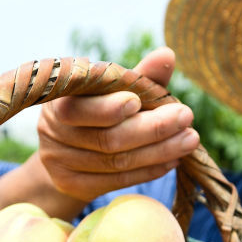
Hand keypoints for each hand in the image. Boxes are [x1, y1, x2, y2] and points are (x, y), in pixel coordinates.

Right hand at [35, 46, 199, 202]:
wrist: (67, 148)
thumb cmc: (98, 106)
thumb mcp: (114, 88)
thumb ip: (139, 76)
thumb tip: (167, 55)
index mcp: (58, 99)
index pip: (80, 108)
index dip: (108, 108)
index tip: (139, 101)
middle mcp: (52, 132)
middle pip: (107, 138)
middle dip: (152, 129)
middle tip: (186, 118)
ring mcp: (58, 162)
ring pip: (116, 162)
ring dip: (158, 152)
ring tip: (189, 140)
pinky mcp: (71, 185)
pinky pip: (116, 181)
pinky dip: (148, 171)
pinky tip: (172, 160)